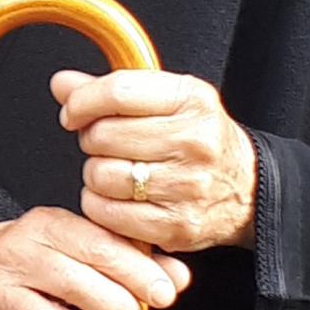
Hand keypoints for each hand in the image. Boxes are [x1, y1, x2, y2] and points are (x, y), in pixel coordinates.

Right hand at [0, 206, 189, 309]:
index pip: (98, 247)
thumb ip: (128, 256)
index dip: (137, 274)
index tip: (164, 294)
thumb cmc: (33, 252)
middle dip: (117, 309)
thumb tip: (176, 277)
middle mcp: (17, 255)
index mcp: (46, 225)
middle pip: (75, 285)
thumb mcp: (77, 239)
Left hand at [56, 68, 257, 254]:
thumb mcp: (168, 100)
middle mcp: (193, 141)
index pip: (117, 92)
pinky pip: (108, 213)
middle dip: (92, 139)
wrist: (247, 189)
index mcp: (191, 100)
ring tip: (115, 170)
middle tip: (106, 144)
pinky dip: (100, 205)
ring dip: (96, 174)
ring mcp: (187, 186)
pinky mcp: (176, 225)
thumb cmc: (200, 140)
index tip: (74, 111)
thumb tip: (62, 84)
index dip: (82, 101)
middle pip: (103, 135)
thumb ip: (112, 89)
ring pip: (101, 175)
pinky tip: (116, 197)